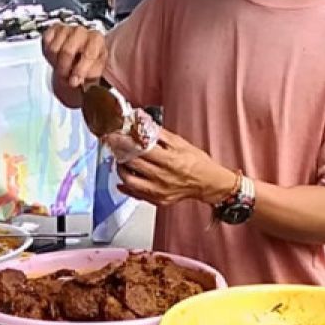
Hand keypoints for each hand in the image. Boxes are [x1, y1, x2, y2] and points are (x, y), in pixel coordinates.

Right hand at [43, 24, 106, 89]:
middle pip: (67, 51)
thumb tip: (75, 83)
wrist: (80, 56)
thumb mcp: (94, 74)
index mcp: (97, 40)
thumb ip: (88, 80)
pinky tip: (56, 57)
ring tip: (62, 66)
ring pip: (53, 48)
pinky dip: (48, 53)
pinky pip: (46, 42)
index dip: (80, 70)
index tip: (74, 82)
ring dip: (56, 62)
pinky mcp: (54, 29)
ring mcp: (67, 28)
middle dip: (64, 68)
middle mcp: (82, 31)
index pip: (88, 54)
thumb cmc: (89, 65)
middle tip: (64, 77)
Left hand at [117, 129, 235, 206]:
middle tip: (116, 147)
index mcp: (169, 160)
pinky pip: (136, 194)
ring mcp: (159, 190)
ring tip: (122, 162)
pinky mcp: (158, 200)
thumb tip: (143, 124)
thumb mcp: (180, 143)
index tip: (116, 137)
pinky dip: (126, 186)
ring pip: (130, 181)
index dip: (124, 142)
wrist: (208, 183)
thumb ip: (160, 135)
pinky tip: (124, 180)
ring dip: (122, 170)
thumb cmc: (197, 163)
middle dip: (120, 154)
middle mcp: (162, 176)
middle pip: (132, 164)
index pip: (139, 149)